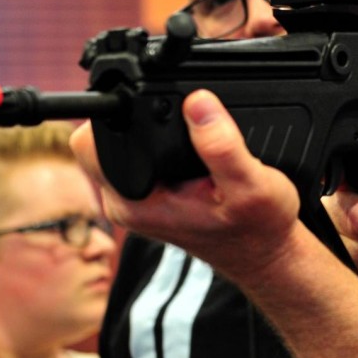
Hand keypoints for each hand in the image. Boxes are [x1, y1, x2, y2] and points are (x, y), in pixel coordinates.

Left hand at [70, 89, 302, 281]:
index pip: (92, 142)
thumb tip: (198, 102)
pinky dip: (154, 143)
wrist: (265, 255)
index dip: (117, 111)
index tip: (154, 101)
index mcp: (136, 203)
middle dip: (130, 118)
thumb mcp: (252, 184)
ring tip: (183, 132)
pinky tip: (183, 146)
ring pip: (116, 146)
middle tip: (177, 118)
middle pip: (99, 138)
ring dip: (143, 130)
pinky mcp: (147, 197)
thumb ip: (222, 146)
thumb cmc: (258, 228)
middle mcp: (126, 204)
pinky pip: (134, 157)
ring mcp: (134, 201)